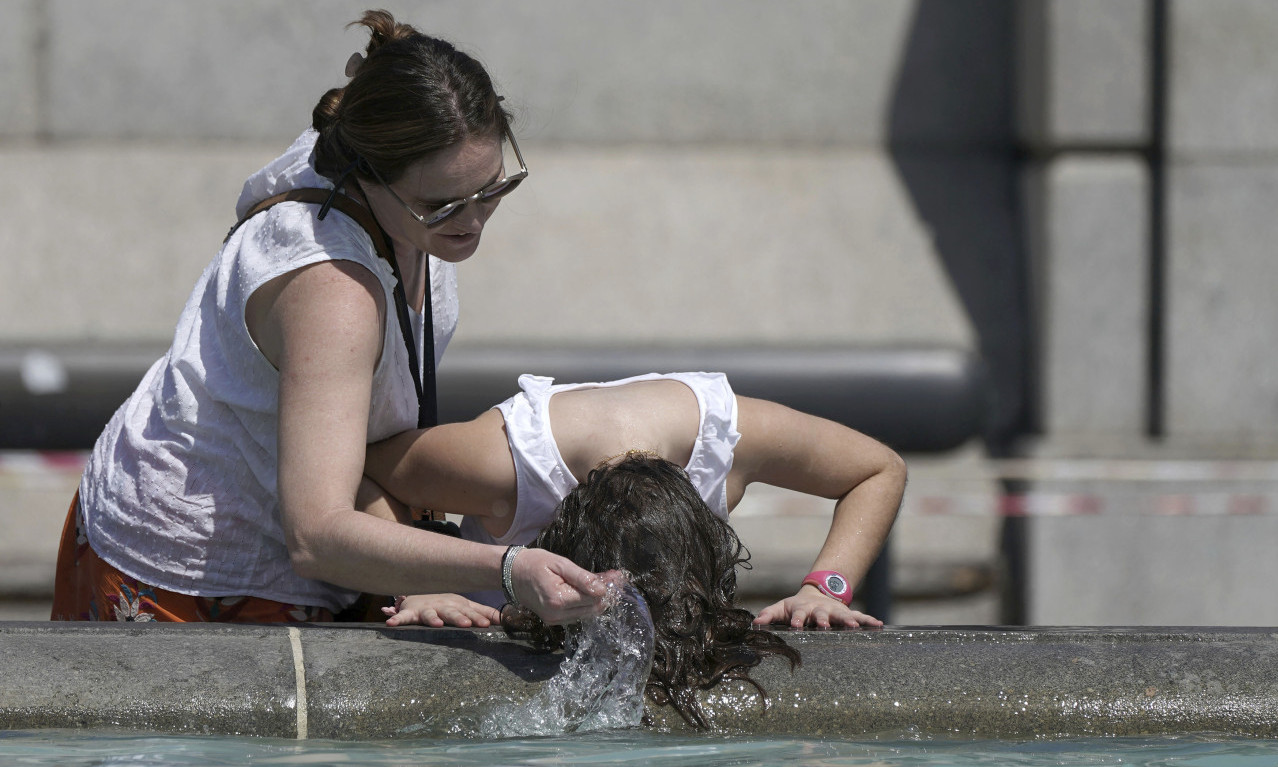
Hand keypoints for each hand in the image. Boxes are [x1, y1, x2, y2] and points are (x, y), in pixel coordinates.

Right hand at [383, 593, 501, 627]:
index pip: (471, 613)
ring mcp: (427, 608)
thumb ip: (484, 612)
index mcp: (458, 605)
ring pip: (430, 614)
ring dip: (433, 619)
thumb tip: (504, 619)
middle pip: (453, 613)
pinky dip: (396, 618)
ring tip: (437, 624)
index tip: (489, 624)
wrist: (421, 592)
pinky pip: (402, 616)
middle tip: (467, 624)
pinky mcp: (411, 612)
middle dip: (460, 618)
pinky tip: (390, 623)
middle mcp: (443, 606)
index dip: (479, 618)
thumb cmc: (447, 602)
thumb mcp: (465, 606)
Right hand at [509, 547, 607, 625]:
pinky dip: (586, 603)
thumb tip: (602, 589)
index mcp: (558, 599)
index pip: (593, 598)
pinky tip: (590, 590)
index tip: (617, 576)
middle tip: (614, 577)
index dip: (607, 587)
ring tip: (605, 581)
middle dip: (605, 594)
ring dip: (597, 599)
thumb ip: (581, 577)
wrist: (511, 574)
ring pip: (586, 614)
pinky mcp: (553, 620)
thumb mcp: (559, 563)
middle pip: (593, 609)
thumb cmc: (535, 563)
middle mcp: (557, 614)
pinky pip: (577, 614)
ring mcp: (554, 620)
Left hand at [752, 585, 882, 628]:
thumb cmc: (795, 607)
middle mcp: (820, 610)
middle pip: (822, 614)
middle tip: (825, 626)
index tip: (797, 626)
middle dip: (824, 620)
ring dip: (849, 620)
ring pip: (843, 615)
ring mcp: (835, 611)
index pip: (799, 614)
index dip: (798, 620)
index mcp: (802, 609)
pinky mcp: (847, 613)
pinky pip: (860, 616)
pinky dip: (869, 620)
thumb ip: (768, 615)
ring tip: (856, 626)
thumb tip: (754, 624)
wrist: (816, 594)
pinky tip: (880, 625)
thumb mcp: (781, 608)